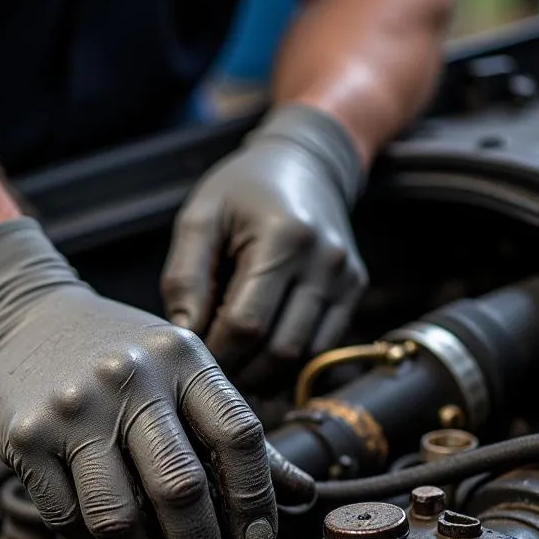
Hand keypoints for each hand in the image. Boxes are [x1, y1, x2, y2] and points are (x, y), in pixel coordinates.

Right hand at [0, 218, 312, 538]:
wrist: (21, 315)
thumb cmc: (115, 351)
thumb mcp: (181, 370)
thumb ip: (235, 432)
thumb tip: (302, 495)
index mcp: (182, 357)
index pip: (238, 435)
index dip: (256, 500)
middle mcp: (129, 378)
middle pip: (180, 488)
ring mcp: (73, 408)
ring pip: (119, 517)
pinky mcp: (25, 437)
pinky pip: (68, 519)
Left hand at [163, 104, 367, 388]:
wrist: (305, 163)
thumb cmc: (242, 190)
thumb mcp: (200, 219)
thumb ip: (185, 278)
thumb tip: (185, 336)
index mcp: (283, 238)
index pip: (247, 323)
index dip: (216, 353)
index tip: (192, 358)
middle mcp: (323, 262)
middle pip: (280, 349)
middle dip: (240, 370)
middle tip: (210, 371)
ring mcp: (345, 278)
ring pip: (305, 357)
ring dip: (265, 374)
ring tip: (233, 365)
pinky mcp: (354, 290)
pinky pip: (322, 347)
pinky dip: (288, 363)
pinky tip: (260, 356)